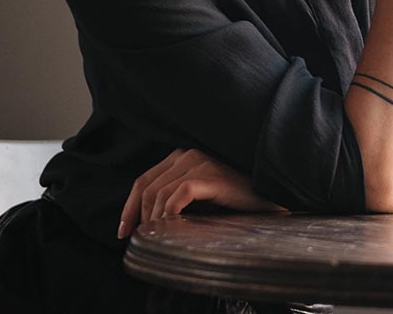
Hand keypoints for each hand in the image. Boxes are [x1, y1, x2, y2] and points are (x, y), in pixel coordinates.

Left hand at [118, 148, 284, 239]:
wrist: (268, 195)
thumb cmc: (235, 198)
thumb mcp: (199, 196)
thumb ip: (176, 196)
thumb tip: (146, 220)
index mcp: (183, 156)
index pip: (144, 180)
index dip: (129, 207)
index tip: (124, 230)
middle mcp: (188, 154)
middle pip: (147, 186)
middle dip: (138, 216)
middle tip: (139, 238)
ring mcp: (200, 162)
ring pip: (159, 193)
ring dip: (154, 219)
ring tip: (159, 236)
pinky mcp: (210, 175)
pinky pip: (178, 196)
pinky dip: (170, 213)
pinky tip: (173, 226)